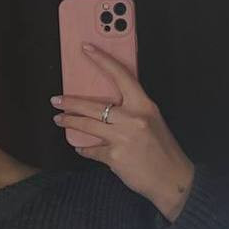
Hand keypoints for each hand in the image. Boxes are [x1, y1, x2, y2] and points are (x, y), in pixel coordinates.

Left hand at [50, 43, 194, 220]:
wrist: (172, 179)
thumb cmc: (162, 150)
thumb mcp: (152, 122)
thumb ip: (132, 112)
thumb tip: (106, 107)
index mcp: (144, 105)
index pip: (120, 75)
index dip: (102, 60)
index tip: (86, 49)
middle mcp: (133, 118)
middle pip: (94, 106)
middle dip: (71, 102)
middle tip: (56, 100)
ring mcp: (123, 138)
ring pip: (88, 126)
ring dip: (70, 122)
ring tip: (59, 119)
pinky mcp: (115, 158)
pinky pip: (92, 150)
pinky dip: (85, 149)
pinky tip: (80, 147)